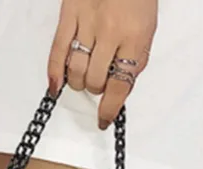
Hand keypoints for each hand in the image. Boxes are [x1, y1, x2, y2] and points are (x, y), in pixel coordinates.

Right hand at [48, 0, 157, 128]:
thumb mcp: (148, 29)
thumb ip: (135, 60)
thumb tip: (119, 91)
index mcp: (134, 37)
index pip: (120, 86)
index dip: (110, 109)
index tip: (104, 119)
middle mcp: (109, 33)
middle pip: (94, 81)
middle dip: (96, 88)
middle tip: (99, 81)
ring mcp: (86, 23)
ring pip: (75, 72)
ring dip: (79, 82)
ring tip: (84, 74)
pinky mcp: (68, 15)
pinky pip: (56, 52)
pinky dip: (54, 74)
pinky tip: (56, 87)